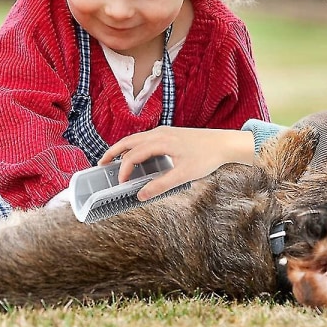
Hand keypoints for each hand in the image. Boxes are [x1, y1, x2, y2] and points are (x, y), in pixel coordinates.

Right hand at [99, 126, 254, 200]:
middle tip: (101, 165)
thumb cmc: (206, 157)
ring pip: (137, 138)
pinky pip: (146, 138)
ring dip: (123, 149)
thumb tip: (140, 195)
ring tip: (114, 161)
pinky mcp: (170, 133)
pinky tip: (137, 156)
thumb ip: (161, 185)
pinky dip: (135, 146)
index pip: (133, 155)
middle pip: (129, 141)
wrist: (224, 143)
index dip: (124, 170)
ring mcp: (164, 131)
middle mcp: (160, 133)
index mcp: (161, 141)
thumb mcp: (184, 175)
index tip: (120, 184)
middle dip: (113, 152)